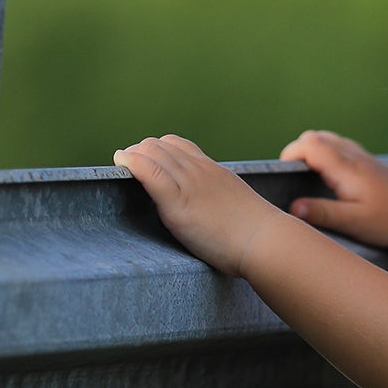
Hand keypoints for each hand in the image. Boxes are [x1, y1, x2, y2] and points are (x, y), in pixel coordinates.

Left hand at [113, 134, 271, 275]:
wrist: (266, 241)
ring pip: (150, 153)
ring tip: (120, 166)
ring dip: (131, 156)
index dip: (156, 150)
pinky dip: (131, 163)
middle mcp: (199, 171)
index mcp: (212, 171)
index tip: (145, 162)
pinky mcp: (178, 202)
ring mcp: (188, 184)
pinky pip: (149, 171)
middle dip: (138, 152)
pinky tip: (121, 164)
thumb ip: (220, 203)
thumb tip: (216, 216)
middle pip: (159, 146)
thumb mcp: (237, 206)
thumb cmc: (258, 235)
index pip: (177, 146)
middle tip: (126, 166)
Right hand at [282, 130, 387, 302]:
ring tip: (308, 181)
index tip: (282, 177)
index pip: (308, 145)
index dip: (289, 156)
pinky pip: (341, 149)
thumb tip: (293, 207)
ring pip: (329, 141)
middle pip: (315, 137)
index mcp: (346, 167)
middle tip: (292, 181)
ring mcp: (364, 158)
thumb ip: (323, 213)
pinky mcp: (372, 165)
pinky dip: (327, 157)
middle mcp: (354, 156)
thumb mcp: (356, 223)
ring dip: (312, 153)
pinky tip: (331, 181)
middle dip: (297, 153)